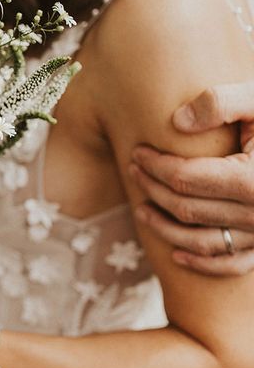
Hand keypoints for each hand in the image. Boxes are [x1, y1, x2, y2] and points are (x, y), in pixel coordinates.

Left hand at [131, 82, 253, 275]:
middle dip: (153, 188)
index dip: (155, 166)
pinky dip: (203, 262)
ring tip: (141, 209)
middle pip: (187, 208)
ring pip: (203, 241)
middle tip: (133, 170)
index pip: (185, 178)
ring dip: (166, 228)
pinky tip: (178, 253)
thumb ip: (220, 103)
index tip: (137, 152)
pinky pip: (233, 263)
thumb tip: (176, 122)